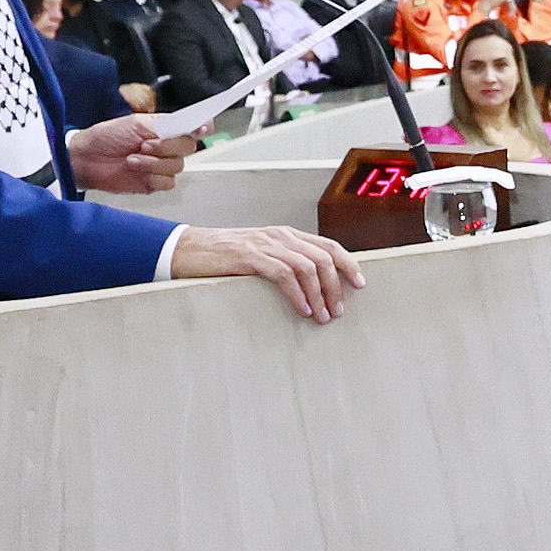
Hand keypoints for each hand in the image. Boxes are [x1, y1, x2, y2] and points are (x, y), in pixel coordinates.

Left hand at [71, 114, 200, 194]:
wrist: (87, 159)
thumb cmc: (106, 138)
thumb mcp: (134, 123)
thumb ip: (161, 125)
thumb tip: (182, 126)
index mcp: (165, 128)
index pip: (194, 126)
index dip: (203, 126)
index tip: (201, 128)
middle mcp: (167, 146)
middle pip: (189, 147)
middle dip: (167, 147)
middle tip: (146, 144)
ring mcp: (161, 165)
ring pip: (178, 166)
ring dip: (154, 163)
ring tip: (133, 159)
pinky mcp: (154, 183)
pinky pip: (168, 183)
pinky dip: (153, 177)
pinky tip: (137, 171)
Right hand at [169, 222, 365, 321]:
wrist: (190, 249)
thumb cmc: (226, 258)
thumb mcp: (262, 255)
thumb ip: (285, 263)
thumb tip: (313, 286)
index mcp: (287, 234)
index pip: (328, 245)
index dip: (348, 263)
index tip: (360, 283)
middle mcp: (281, 236)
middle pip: (323, 257)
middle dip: (337, 286)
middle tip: (339, 310)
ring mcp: (266, 245)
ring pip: (307, 267)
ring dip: (319, 294)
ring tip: (323, 316)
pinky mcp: (250, 257)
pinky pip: (283, 275)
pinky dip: (297, 294)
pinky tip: (302, 310)